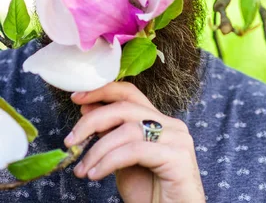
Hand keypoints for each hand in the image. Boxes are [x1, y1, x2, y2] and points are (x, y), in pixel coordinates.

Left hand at [65, 82, 204, 202]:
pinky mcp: (178, 156)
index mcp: (160, 122)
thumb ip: (111, 137)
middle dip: (92, 121)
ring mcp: (177, 139)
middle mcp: (172, 125)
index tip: (77, 97)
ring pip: (128, 129)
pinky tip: (96, 175)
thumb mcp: (123, 161)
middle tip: (70, 140)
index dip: (104, 91)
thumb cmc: (151, 193)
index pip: (131, 94)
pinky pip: (135, 150)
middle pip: (126, 108)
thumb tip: (89, 110)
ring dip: (97, 150)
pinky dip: (110, 161)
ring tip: (83, 170)